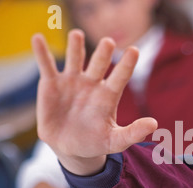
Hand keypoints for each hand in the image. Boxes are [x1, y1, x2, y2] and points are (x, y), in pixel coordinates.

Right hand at [31, 29, 157, 175]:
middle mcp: (92, 83)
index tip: (135, 51)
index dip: (127, 65)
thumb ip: (133, 132)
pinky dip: (42, 53)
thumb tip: (155, 124)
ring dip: (76, 47)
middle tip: (108, 42)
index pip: (121, 77)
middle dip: (103, 54)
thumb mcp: (116, 141)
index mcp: (109, 95)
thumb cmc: (96, 142)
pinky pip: (47, 65)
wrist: (70, 148)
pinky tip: (38, 38)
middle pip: (99, 64)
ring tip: (77, 34)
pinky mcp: (51, 84)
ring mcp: (72, 81)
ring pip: (75, 59)